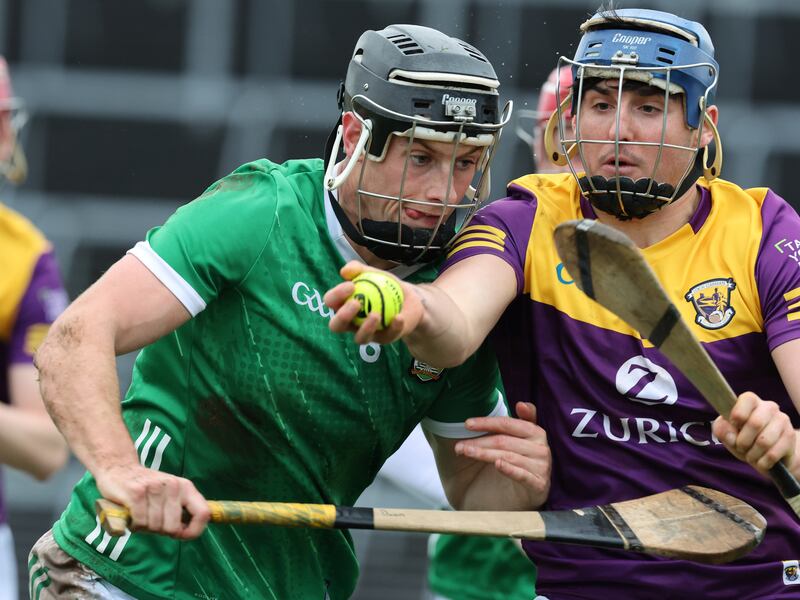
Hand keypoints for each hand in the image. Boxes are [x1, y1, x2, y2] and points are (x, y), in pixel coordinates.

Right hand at [95, 463, 209, 539]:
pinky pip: (140, 522)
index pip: (203, 514)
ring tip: (140, 514)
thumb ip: (181, 510)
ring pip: (155, 527)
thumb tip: (189, 533)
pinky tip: (131, 515)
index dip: (193, 531)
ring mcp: (155, 487)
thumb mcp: (170, 494)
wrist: (119, 468)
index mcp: (186, 487)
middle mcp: (174, 485)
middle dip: (160, 531)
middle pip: (173, 528)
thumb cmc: (147, 489)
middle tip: (151, 521)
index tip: (179, 535)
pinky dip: (134, 525)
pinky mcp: (136, 492)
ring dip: (144, 527)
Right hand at [324, 261, 425, 344]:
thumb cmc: (384, 285)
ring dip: (366, 328)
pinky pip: (387, 337)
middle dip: (342, 317)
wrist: (408, 299)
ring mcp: (367, 333)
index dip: (336, 295)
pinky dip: (393, 327)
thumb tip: (344, 271)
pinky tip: (399, 317)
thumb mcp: (373, 273)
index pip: (331, 302)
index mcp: (343, 305)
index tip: (351, 286)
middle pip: (337, 326)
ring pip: (360, 339)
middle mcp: (351, 323)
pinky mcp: (384, 339)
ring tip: (376, 314)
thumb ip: (358, 269)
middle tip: (356, 303)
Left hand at [455, 402, 550, 508]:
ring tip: (464, 453)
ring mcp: (542, 468)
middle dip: (479, 441)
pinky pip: (524, 476)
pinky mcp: (539, 487)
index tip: (467, 424)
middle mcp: (541, 448)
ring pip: (509, 456)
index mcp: (534, 432)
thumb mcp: (503, 444)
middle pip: (505, 440)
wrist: (503, 505)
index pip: (508, 423)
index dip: (487, 422)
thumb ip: (509, 424)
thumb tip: (522, 404)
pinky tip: (498, 464)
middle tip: (458, 446)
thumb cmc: (502, 469)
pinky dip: (510, 469)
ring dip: (484, 454)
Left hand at [713, 391, 799, 476]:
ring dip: (752, 454)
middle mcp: (769, 407)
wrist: (769, 455)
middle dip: (743, 441)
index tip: (734, 426)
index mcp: (751, 401)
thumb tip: (730, 434)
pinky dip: (762, 462)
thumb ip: (722, 430)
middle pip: (755, 423)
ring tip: (750, 456)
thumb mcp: (728, 434)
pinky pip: (773, 454)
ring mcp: (782, 421)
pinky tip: (761, 461)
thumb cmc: (744, 439)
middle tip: (741, 447)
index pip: (747, 399)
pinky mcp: (790, 437)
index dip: (737, 415)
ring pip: (764, 441)